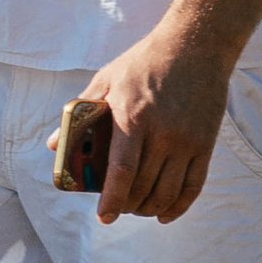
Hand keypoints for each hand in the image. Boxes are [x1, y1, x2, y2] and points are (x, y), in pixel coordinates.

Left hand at [52, 37, 229, 225]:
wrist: (195, 45)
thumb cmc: (144, 62)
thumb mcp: (106, 79)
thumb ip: (80, 112)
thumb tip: (55, 144)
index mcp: (132, 117)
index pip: (121, 172)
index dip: (111, 200)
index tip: (103, 217)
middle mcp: (163, 133)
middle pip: (143, 187)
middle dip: (128, 206)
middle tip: (118, 208)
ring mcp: (187, 140)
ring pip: (168, 192)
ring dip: (150, 208)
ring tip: (138, 209)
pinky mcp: (206, 143)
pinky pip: (194, 186)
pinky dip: (179, 206)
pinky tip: (165, 213)